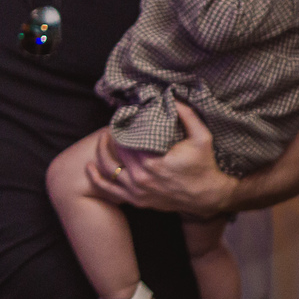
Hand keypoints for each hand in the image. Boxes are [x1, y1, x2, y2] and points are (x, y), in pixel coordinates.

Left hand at [85, 103, 235, 218]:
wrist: (208, 197)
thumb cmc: (204, 165)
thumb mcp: (202, 137)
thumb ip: (188, 115)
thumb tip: (173, 97)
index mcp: (153, 162)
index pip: (127, 140)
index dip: (121, 127)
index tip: (122, 118)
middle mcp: (141, 178)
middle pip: (116, 152)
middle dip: (112, 137)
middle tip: (114, 126)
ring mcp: (137, 191)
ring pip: (108, 169)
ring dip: (101, 153)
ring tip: (102, 139)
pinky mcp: (136, 200)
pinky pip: (109, 190)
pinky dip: (96, 178)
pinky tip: (90, 167)